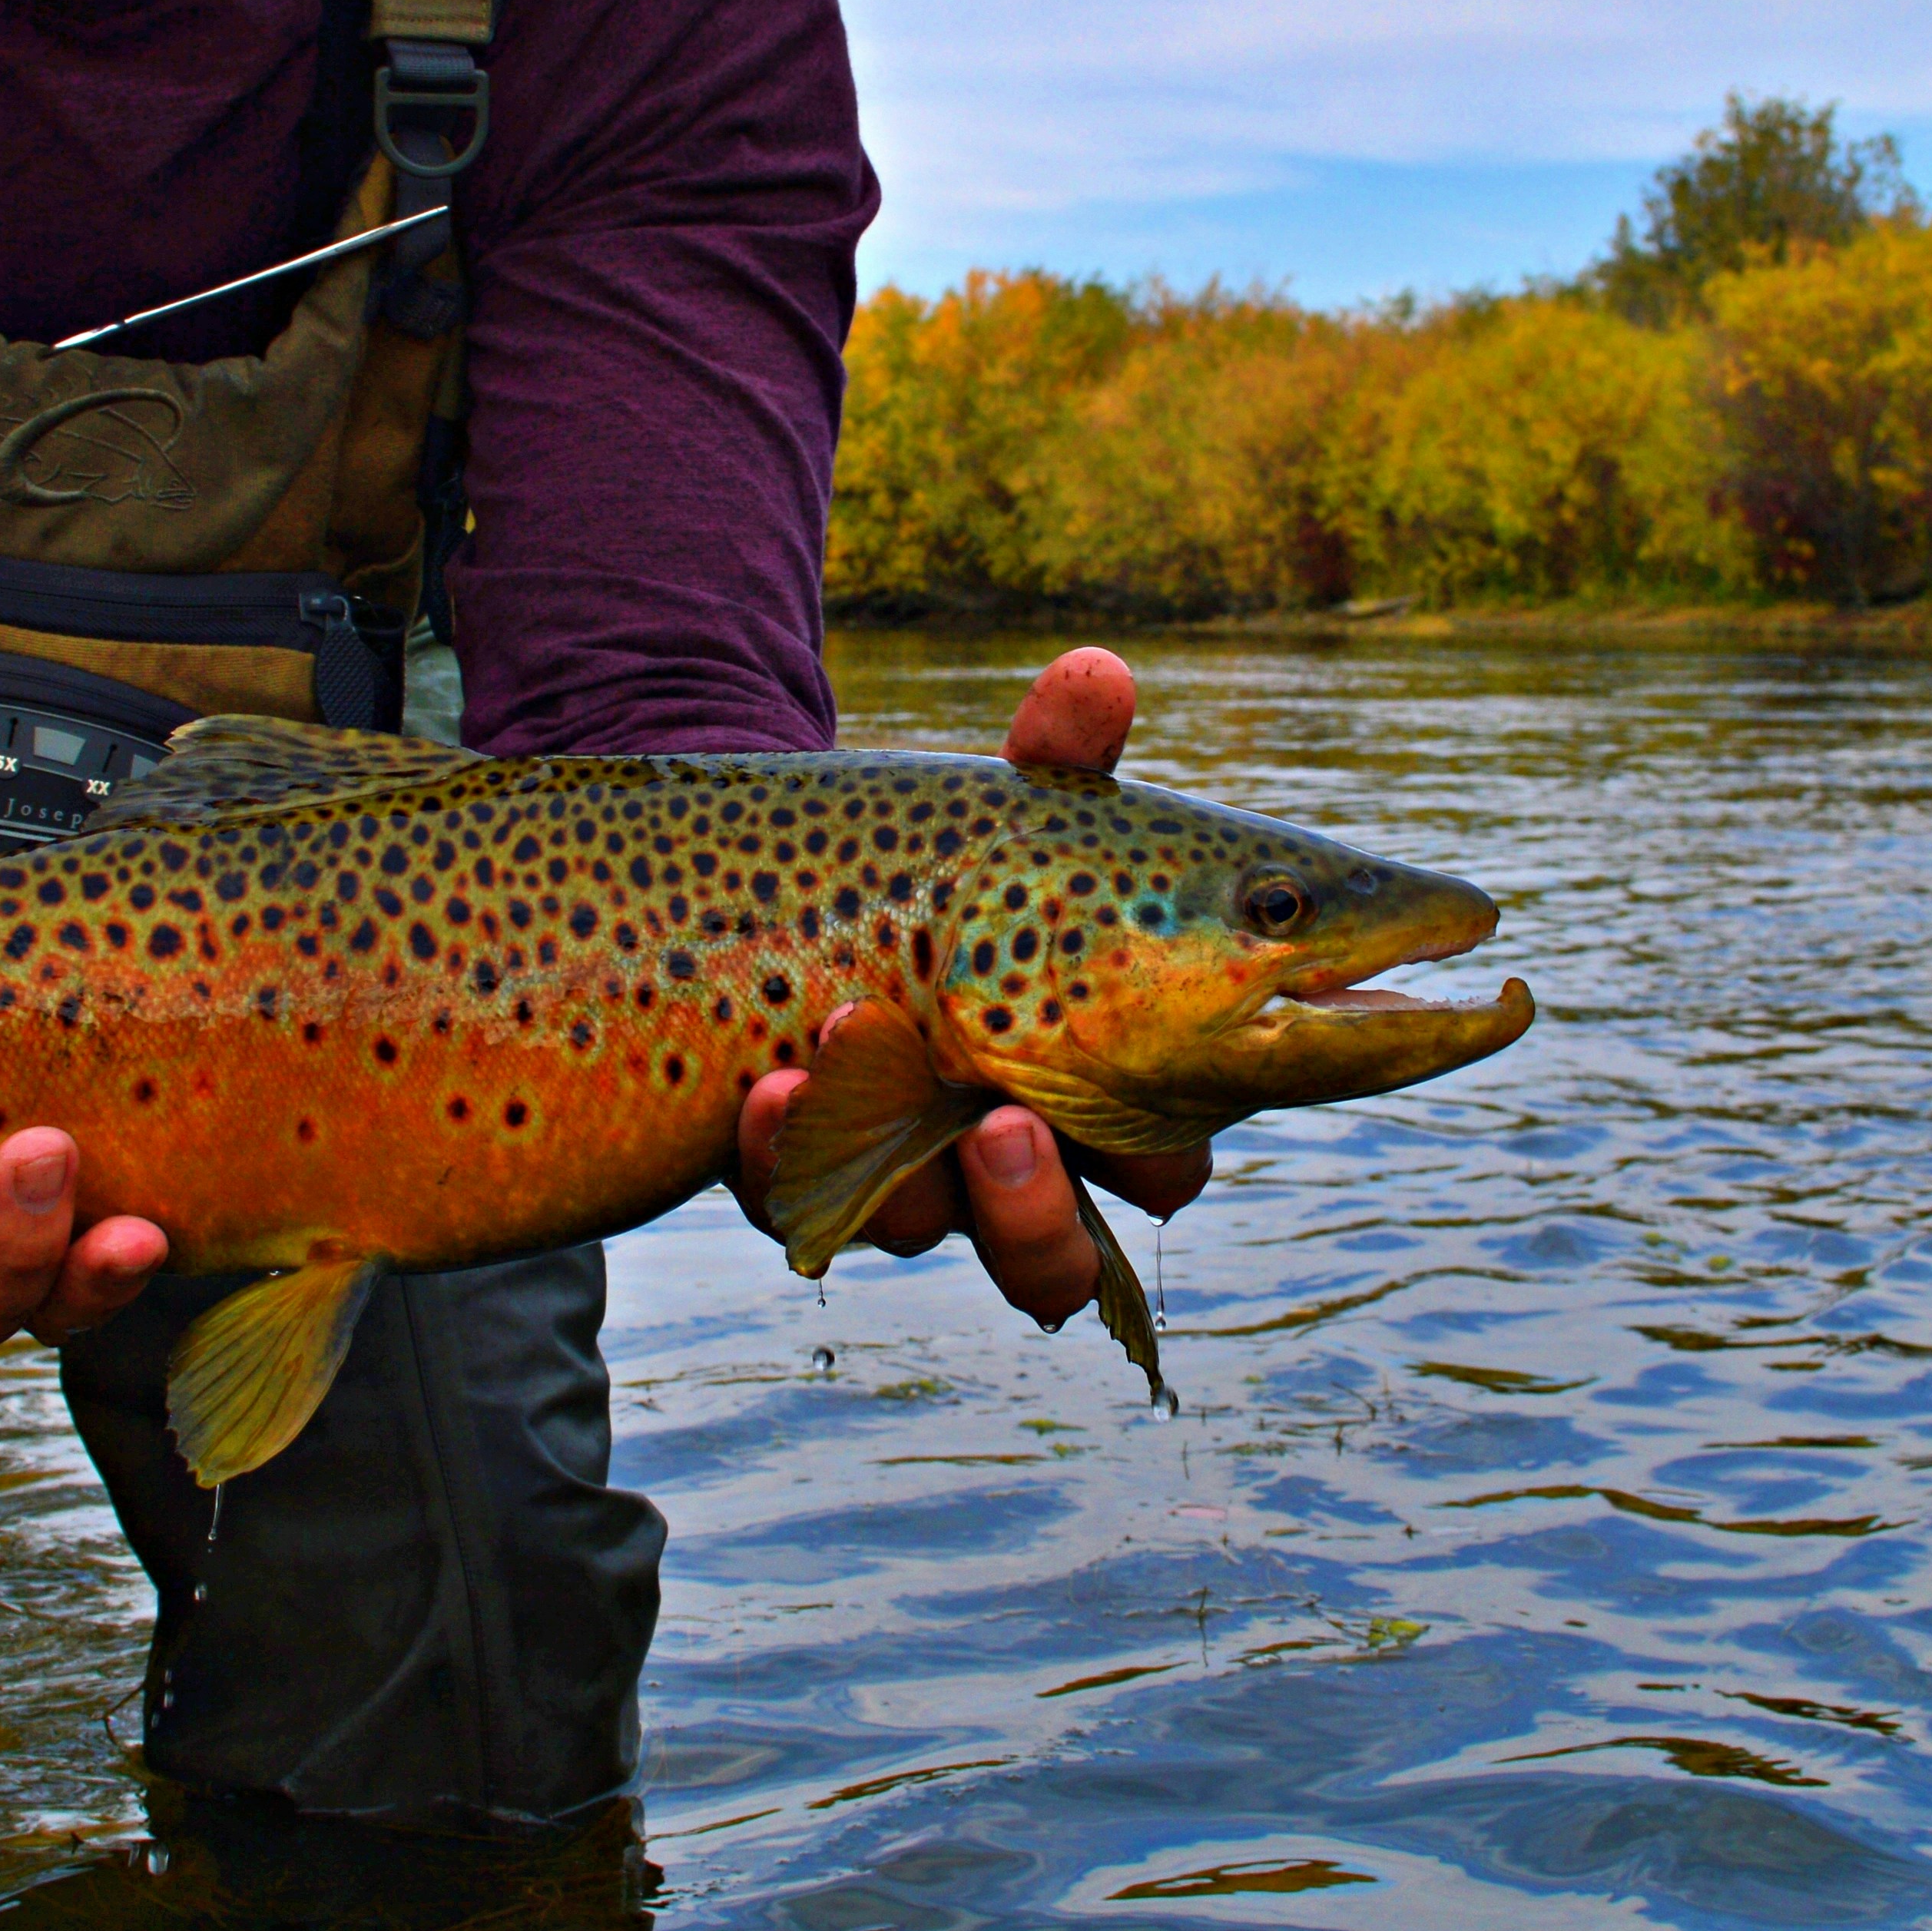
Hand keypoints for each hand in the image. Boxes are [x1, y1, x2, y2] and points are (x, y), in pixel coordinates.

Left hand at [732, 647, 1215, 1322]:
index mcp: (1104, 1094)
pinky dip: (786, 1149)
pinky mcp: (800, 1168)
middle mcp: (1010, 1158)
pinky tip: (768, 1088)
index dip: (1162, 1162)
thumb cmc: (953, 865)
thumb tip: (1098, 673)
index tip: (1147, 1116)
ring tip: (868, 1060)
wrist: (793, 879)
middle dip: (1030, 1208)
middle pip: (1052, 1257)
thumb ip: (1059, 757)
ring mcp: (898, 1173)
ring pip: (928, 1240)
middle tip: (1007, 1127)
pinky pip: (797, 1198)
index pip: (1163, 1165)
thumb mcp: (1009, 812)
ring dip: (905, 1178)